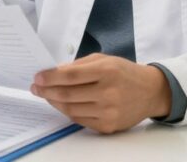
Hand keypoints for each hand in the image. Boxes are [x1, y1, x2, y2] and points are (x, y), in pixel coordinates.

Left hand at [31, 53, 170, 133]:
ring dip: (54, 102)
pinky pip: (79, 120)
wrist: (151, 92)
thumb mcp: (104, 60)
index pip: (71, 76)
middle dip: (46, 91)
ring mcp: (108, 111)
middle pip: (67, 94)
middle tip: (35, 87)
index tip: (37, 77)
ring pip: (70, 109)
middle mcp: (108, 92)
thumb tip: (53, 73)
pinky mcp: (108, 126)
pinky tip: (61, 104)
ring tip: (46, 95)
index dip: (50, 77)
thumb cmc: (124, 72)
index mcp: (106, 71)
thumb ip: (79, 66)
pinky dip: (67, 112)